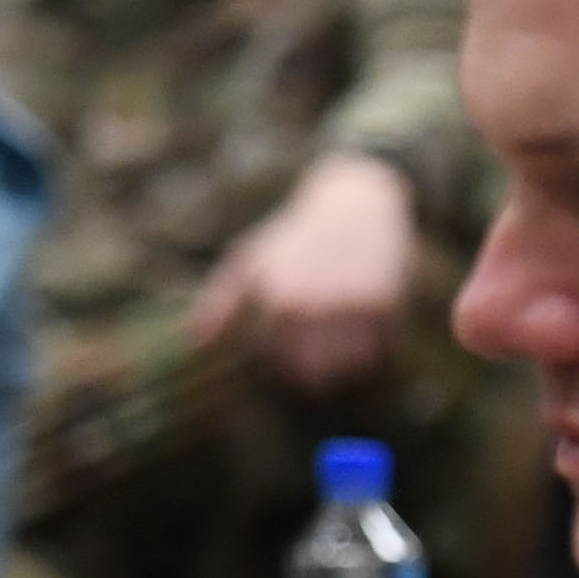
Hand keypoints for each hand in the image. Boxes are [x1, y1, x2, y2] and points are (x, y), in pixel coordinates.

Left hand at [190, 154, 417, 392]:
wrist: (354, 201)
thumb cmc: (293, 236)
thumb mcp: (249, 259)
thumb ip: (219, 302)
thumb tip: (193, 342)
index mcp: (277, 298)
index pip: (281, 367)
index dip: (286, 369)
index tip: (290, 355)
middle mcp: (314, 303)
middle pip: (315, 376)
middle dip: (317, 376)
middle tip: (318, 361)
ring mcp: (351, 304)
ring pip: (350, 368)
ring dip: (347, 365)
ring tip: (341, 345)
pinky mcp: (385, 301)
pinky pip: (381, 350)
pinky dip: (375, 348)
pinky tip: (366, 327)